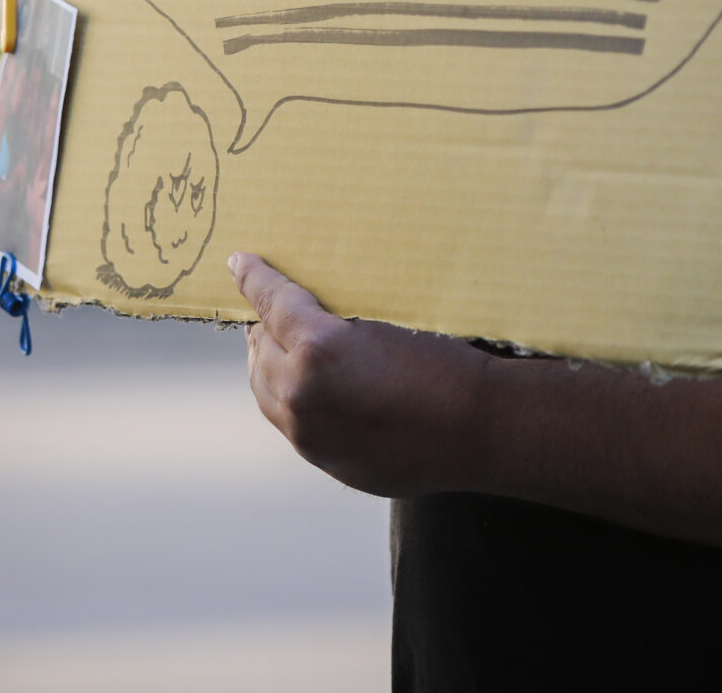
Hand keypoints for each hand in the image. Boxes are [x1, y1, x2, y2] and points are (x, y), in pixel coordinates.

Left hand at [229, 251, 488, 497]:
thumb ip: (337, 320)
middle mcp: (303, 395)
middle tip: (272, 309)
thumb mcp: (388, 321)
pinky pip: (291, 422)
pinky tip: (312, 387)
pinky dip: (292, 398)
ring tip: (283, 346)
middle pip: (260, 349)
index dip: (255, 278)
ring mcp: (310, 434)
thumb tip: (306, 314)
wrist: (480, 428)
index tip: (240, 262)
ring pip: (266, 391)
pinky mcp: (325, 459)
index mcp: (319, 349)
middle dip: (263, 325)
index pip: (273, 302)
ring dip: (271, 364)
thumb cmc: (446, 364)